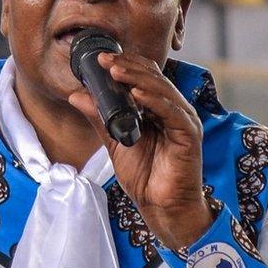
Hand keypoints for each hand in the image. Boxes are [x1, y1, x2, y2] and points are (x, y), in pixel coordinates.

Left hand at [68, 52, 212, 249]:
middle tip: (105, 60)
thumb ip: (100, 118)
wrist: (161, 207)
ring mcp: (183, 121)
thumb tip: (77, 95)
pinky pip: (172, 113)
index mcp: (159, 109)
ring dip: (138, 79)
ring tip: (116, 71)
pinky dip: (155, 101)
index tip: (100, 60)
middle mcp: (174, 110)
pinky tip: (138, 94)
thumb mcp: (115, 142)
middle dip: (128, 67)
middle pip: (153, 78)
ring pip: (162, 91)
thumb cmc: (145, 177)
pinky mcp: (189, 135)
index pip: (144, 78)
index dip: (124, 65)